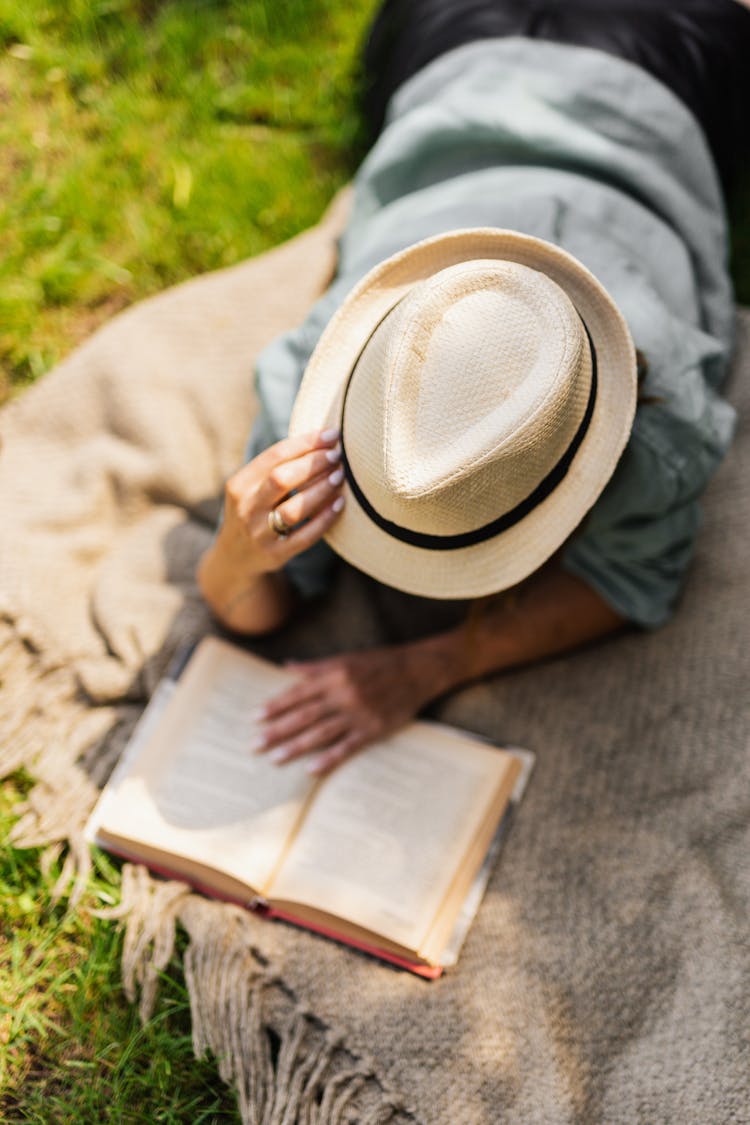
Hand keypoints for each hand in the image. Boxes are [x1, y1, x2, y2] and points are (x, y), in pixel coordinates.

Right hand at [218, 427, 344, 580]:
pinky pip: (305, 535)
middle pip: (281, 479)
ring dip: (321, 489)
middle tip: (337, 455)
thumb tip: (322, 440)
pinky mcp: (275, 554)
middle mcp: (246, 508)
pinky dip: (325, 518)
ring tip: (339, 476)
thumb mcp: (252, 488)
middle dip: (314, 463)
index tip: (332, 434)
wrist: (235, 558)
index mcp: (239, 484)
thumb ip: (275, 468)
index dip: (306, 442)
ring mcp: (260, 533)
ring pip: (294, 508)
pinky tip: (340, 504)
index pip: (274, 455)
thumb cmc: (254, 511)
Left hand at [255, 645, 444, 774]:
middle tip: (255, 744)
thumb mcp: (345, 658)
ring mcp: (358, 713)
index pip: (298, 693)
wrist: (417, 671)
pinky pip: (347, 747)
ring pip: (321, 733)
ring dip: (295, 747)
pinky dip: (328, 759)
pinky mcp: (373, 729)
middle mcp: (343, 694)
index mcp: (334, 675)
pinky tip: (310, 770)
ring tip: (274, 759)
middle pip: (304, 715)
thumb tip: (287, 666)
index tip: (255, 718)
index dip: (276, 706)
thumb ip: (315, 667)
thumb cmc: (378, 663)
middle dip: (277, 730)